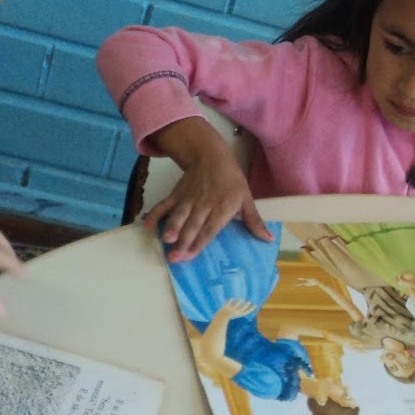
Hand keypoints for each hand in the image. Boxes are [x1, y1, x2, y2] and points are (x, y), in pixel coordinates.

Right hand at [145, 152, 269, 260]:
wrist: (212, 156)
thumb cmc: (231, 180)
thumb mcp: (246, 198)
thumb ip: (254, 221)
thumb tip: (267, 239)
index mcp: (222, 208)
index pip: (210, 229)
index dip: (200, 242)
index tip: (190, 256)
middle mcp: (204, 205)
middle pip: (192, 226)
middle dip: (183, 242)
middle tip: (175, 258)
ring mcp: (188, 199)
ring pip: (179, 216)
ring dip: (171, 228)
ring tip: (165, 241)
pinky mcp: (177, 194)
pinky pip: (165, 205)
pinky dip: (155, 214)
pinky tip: (146, 225)